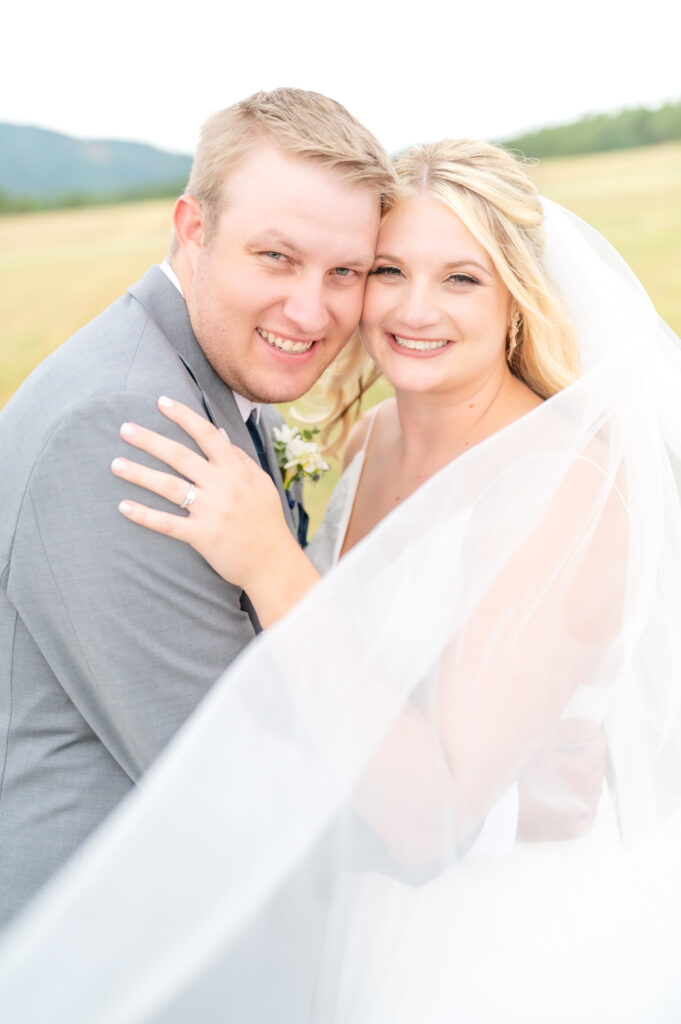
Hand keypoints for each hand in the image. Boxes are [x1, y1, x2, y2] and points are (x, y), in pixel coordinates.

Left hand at [110, 396, 292, 592]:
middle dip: (150, 440)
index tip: (161, 402)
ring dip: (140, 474)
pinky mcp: (202, 536)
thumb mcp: (260, 482)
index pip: (206, 434)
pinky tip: (124, 506)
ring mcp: (211, 511)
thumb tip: (219, 434)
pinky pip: (167, 523)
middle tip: (124, 429)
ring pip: (169, 486)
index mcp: (236, 469)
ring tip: (115, 464)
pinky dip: (144, 515)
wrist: (273, 562)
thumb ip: (239, 458)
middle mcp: (222, 485)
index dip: (183, 416)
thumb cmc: (266, 520)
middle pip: (179, 456)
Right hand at [516, 718, 606, 841]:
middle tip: (567, 748)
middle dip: (587, 755)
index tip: (581, 731)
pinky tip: (571, 793)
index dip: (589, 735)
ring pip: (595, 789)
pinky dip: (585, 801)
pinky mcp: (570, 831)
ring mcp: (578, 816)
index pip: (599, 747)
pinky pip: (590, 813)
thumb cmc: (512, 772)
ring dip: (586, 776)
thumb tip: (593, 728)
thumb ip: (570, 731)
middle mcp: (583, 796)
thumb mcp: (538, 742)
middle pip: (598, 767)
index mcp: (577, 772)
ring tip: (564, 769)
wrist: (493, 809)